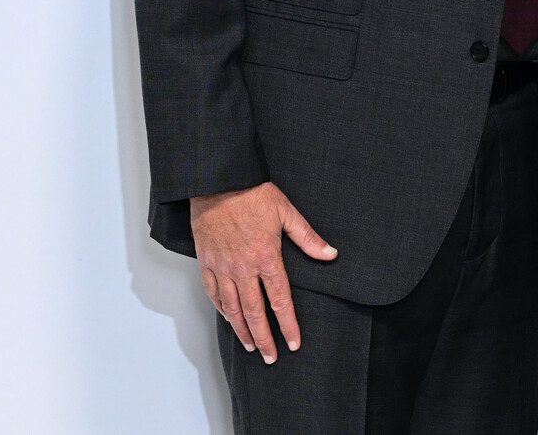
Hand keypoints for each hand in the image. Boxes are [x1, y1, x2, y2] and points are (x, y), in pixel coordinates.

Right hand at [190, 182, 336, 362]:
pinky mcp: (207, 261)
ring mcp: (223, 267)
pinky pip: (213, 292)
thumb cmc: (252, 193)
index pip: (280, 301)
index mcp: (267, 258)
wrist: (217, 180)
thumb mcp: (286, 212)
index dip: (288, 325)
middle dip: (265, 338)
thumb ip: (308, 238)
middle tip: (271, 357)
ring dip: (242, 330)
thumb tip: (331, 254)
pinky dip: (221, 309)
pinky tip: (228, 318)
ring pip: (232, 308)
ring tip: (251, 345)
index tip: (293, 343)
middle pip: (255, 313)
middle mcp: (243, 268)